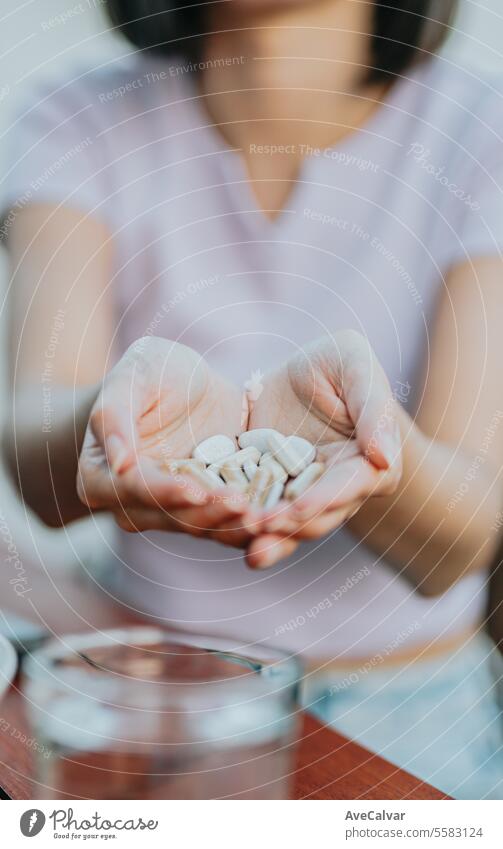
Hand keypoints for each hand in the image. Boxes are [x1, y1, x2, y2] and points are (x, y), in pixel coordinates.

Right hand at [77, 336, 253, 543]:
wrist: (185, 385)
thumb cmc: (150, 372)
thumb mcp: (134, 375)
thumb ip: (115, 413)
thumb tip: (118, 461)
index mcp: (101, 477)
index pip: (134, 489)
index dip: (164, 491)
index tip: (194, 488)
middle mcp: (133, 505)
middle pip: (172, 516)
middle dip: (208, 513)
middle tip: (242, 506)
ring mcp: (172, 512)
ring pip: (203, 526)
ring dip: (234, 525)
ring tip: (264, 517)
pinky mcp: (207, 510)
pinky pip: (227, 522)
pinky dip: (251, 522)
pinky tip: (276, 517)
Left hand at [246, 331, 402, 565]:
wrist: (295, 376)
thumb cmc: (337, 363)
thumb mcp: (355, 365)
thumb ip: (374, 407)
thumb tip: (386, 456)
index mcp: (369, 461)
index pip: (353, 484)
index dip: (328, 497)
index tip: (300, 507)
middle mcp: (339, 486)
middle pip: (321, 514)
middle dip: (293, 525)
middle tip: (264, 527)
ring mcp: (305, 494)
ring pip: (292, 525)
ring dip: (273, 540)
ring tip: (252, 552)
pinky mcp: (272, 494)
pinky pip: (263, 515)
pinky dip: (249, 530)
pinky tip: (231, 540)